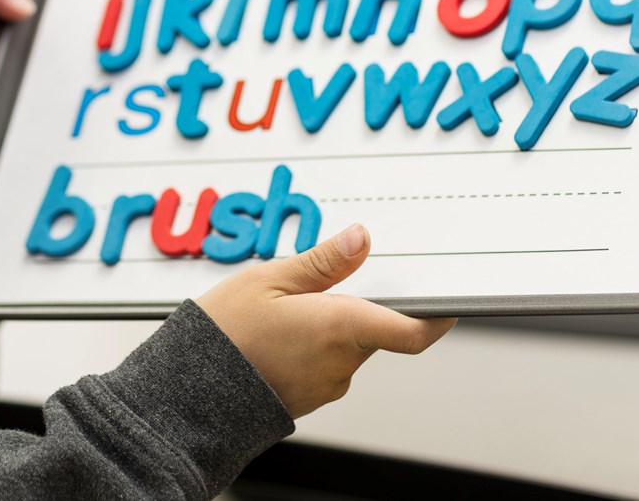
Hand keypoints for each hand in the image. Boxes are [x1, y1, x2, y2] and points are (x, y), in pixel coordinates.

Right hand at [195, 224, 455, 418]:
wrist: (188, 394)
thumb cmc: (224, 335)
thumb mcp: (267, 280)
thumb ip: (322, 262)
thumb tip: (361, 240)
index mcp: (341, 327)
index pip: (413, 330)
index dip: (439, 316)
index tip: (450, 300)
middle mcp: (343, 362)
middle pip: (373, 329)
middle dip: (353, 305)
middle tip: (315, 285)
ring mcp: (327, 385)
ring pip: (347, 346)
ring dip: (328, 326)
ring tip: (282, 311)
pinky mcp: (309, 399)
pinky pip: (325, 364)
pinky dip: (311, 346)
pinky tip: (277, 335)